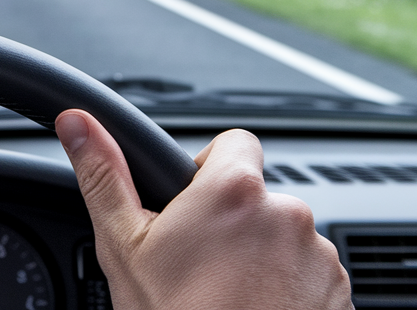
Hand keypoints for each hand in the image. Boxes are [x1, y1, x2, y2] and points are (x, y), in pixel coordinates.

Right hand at [54, 110, 351, 309]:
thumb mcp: (124, 249)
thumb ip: (103, 176)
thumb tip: (77, 123)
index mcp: (233, 190)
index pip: (232, 143)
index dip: (208, 170)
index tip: (191, 207)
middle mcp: (287, 213)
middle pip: (256, 197)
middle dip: (231, 223)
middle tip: (199, 267)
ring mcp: (319, 255)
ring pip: (283, 238)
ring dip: (261, 258)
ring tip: (227, 296)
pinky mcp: (339, 291)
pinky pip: (310, 275)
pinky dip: (287, 290)